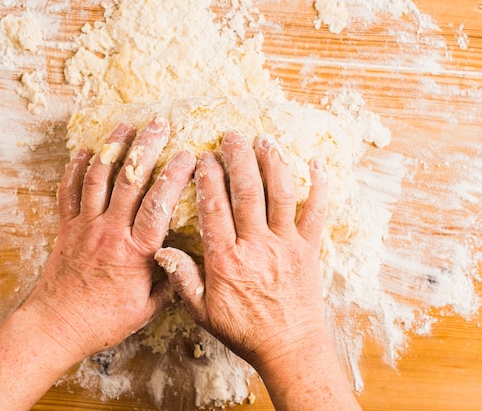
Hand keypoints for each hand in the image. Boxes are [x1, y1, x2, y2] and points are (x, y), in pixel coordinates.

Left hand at [23, 117, 194, 361]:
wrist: (56, 326)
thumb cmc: (104, 320)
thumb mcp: (147, 308)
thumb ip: (169, 282)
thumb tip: (186, 262)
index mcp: (135, 251)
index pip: (159, 204)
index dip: (174, 177)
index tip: (187, 156)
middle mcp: (110, 231)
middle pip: (130, 180)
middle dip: (146, 148)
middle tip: (159, 124)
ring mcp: (85, 226)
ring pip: (98, 177)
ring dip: (112, 149)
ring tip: (125, 126)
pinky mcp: (65, 228)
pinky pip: (68, 191)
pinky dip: (75, 168)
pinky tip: (84, 151)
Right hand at [155, 131, 328, 368]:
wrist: (289, 346)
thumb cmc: (244, 331)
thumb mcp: (204, 312)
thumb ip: (184, 280)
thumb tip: (162, 251)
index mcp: (227, 260)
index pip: (214, 208)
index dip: (208, 178)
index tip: (204, 157)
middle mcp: (257, 245)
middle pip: (247, 191)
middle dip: (238, 159)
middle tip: (232, 136)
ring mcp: (286, 244)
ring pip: (280, 194)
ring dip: (272, 163)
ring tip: (264, 139)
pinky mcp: (309, 249)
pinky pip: (316, 212)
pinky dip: (319, 186)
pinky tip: (316, 163)